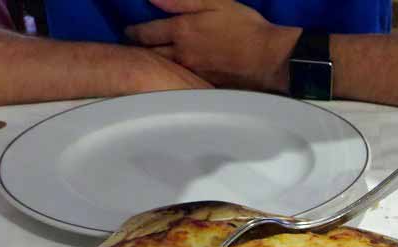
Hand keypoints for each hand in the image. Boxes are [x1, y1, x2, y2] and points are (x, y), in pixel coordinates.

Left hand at [125, 0, 300, 91]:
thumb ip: (182, 0)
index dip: (134, 32)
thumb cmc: (245, 27)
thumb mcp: (215, 2)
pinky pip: (182, 80)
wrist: (269, 59)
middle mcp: (182, 55)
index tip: (128, 32)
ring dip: (156, 65)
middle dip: (140, 50)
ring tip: (150, 62)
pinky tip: (174, 76)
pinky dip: (174, 77)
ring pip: (166, 69)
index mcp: (181, 31)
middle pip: (152, 54)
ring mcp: (192, 73)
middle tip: (134, 48)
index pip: (146, 33)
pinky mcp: (204, 86)